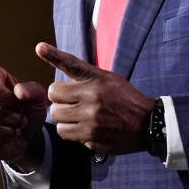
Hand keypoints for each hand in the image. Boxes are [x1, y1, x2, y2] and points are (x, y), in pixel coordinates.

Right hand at [0, 49, 48, 169]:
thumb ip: (32, 90)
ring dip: (14, 121)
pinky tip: (9, 132)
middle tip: (19, 110)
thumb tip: (17, 92)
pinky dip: (7, 133)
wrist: (25, 138)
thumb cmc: (27, 112)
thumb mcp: (38, 99)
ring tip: (16, 122)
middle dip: (14, 104)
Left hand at [35, 42, 155, 155]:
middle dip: (60, 102)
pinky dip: (72, 131)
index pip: (61, 79)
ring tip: (78, 115)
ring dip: (64, 118)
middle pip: (54, 103)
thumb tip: (41, 48)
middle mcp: (91, 104)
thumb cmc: (123, 96)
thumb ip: (77, 68)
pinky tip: (84, 126)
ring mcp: (91, 124)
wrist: (147, 123)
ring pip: (58, 121)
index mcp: (94, 85)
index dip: (54, 76)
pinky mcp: (92, 140)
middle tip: (73, 102)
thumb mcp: (105, 76)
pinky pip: (67, 135)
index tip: (40, 50)